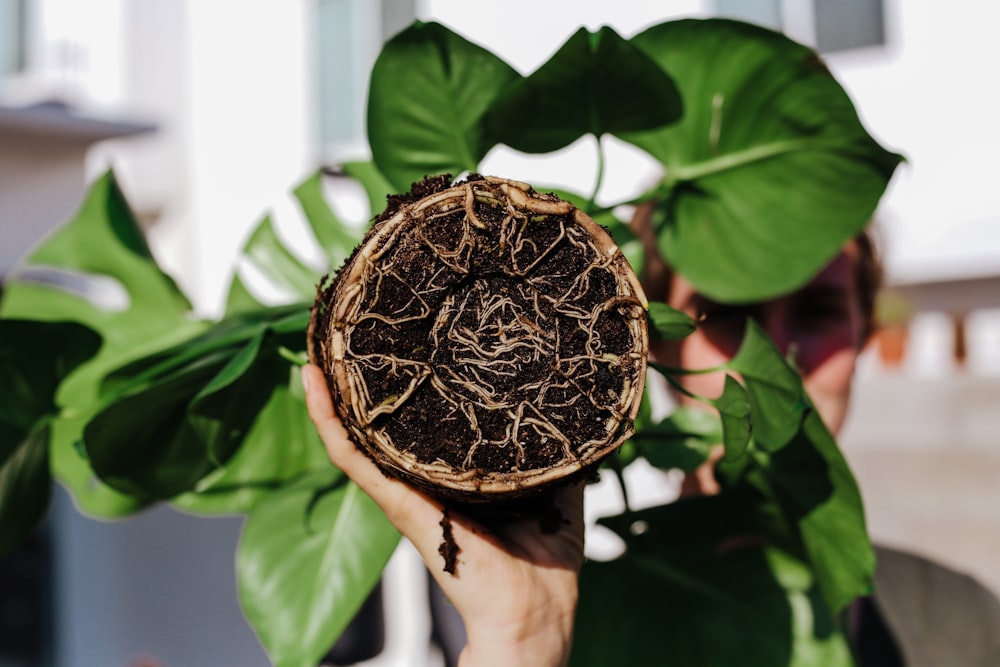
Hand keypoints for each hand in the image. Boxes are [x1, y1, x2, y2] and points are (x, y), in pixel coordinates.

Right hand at [302, 364, 584, 666]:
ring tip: (320, 341)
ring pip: (355, 431)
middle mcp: (421, 476)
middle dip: (361, 376)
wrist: (534, 610)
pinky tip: (313, 381)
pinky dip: (328, 420)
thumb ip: (557, 451)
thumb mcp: (557, 486)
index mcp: (454, 472)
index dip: (407, 381)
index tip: (403, 337)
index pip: (421, 421)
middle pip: (380, 421)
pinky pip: (352, 457)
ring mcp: (404, 489)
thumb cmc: (544, 561)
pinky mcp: (397, 503)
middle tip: (351, 325)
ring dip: (332, 389)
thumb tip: (573, 413)